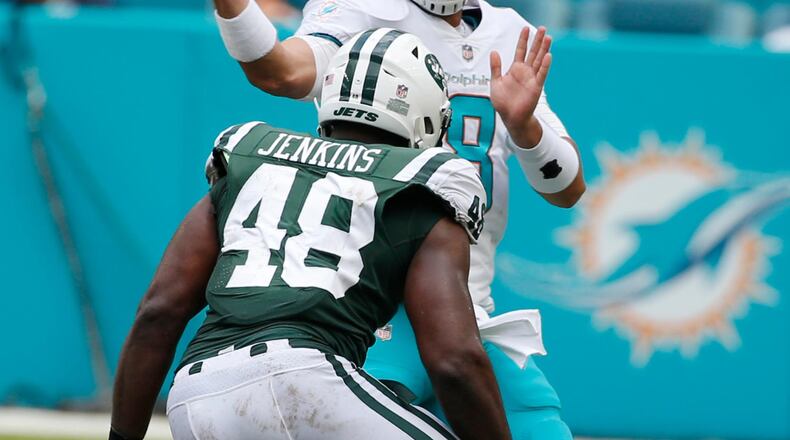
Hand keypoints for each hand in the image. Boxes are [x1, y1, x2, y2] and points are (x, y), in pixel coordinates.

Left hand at [490, 27, 552, 147]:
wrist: (510, 117)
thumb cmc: (503, 102)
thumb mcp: (496, 82)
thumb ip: (496, 68)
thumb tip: (494, 52)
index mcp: (515, 69)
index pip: (520, 51)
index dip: (523, 40)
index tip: (525, 28)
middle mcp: (525, 72)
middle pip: (533, 53)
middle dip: (537, 41)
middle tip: (543, 28)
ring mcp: (532, 79)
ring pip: (539, 61)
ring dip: (544, 49)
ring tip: (548, 37)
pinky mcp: (536, 87)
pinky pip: (541, 74)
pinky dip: (544, 66)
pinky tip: (548, 56)